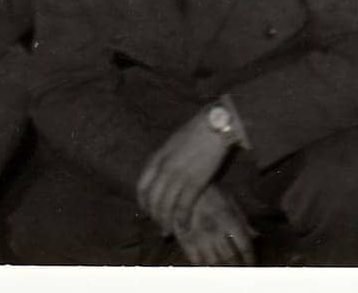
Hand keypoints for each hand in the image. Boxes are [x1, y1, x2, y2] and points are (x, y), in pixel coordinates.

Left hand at [137, 106, 232, 233]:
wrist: (214, 125)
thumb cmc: (195, 131)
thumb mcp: (171, 143)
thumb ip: (164, 159)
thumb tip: (161, 172)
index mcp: (157, 158)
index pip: (142, 186)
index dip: (143, 202)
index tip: (147, 210)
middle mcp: (164, 169)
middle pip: (153, 200)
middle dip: (155, 216)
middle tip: (159, 226)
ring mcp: (179, 177)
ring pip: (166, 207)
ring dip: (166, 222)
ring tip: (168, 231)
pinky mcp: (195, 183)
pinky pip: (184, 207)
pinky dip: (182, 220)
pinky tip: (183, 228)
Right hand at [175, 187, 255, 265]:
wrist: (182, 183)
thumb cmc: (209, 191)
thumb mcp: (229, 199)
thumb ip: (243, 219)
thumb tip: (256, 236)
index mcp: (229, 219)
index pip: (244, 246)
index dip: (250, 258)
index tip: (251, 264)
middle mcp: (215, 230)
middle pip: (230, 258)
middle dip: (237, 267)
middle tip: (240, 270)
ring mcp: (199, 236)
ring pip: (214, 262)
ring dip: (222, 268)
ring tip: (226, 269)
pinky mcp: (184, 238)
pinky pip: (196, 260)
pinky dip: (204, 266)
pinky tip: (208, 265)